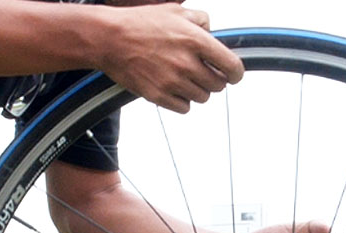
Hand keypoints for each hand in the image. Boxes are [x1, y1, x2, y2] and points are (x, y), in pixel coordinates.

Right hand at [96, 4, 243, 113]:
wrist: (109, 39)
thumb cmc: (140, 23)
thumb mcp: (175, 11)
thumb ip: (200, 20)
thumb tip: (212, 32)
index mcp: (195, 40)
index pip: (231, 66)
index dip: (235, 73)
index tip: (233, 75)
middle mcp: (187, 63)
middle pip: (218, 85)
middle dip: (213, 79)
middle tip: (201, 72)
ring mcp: (173, 82)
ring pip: (202, 97)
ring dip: (197, 90)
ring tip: (183, 78)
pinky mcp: (159, 96)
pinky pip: (185, 108)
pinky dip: (182, 101)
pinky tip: (173, 88)